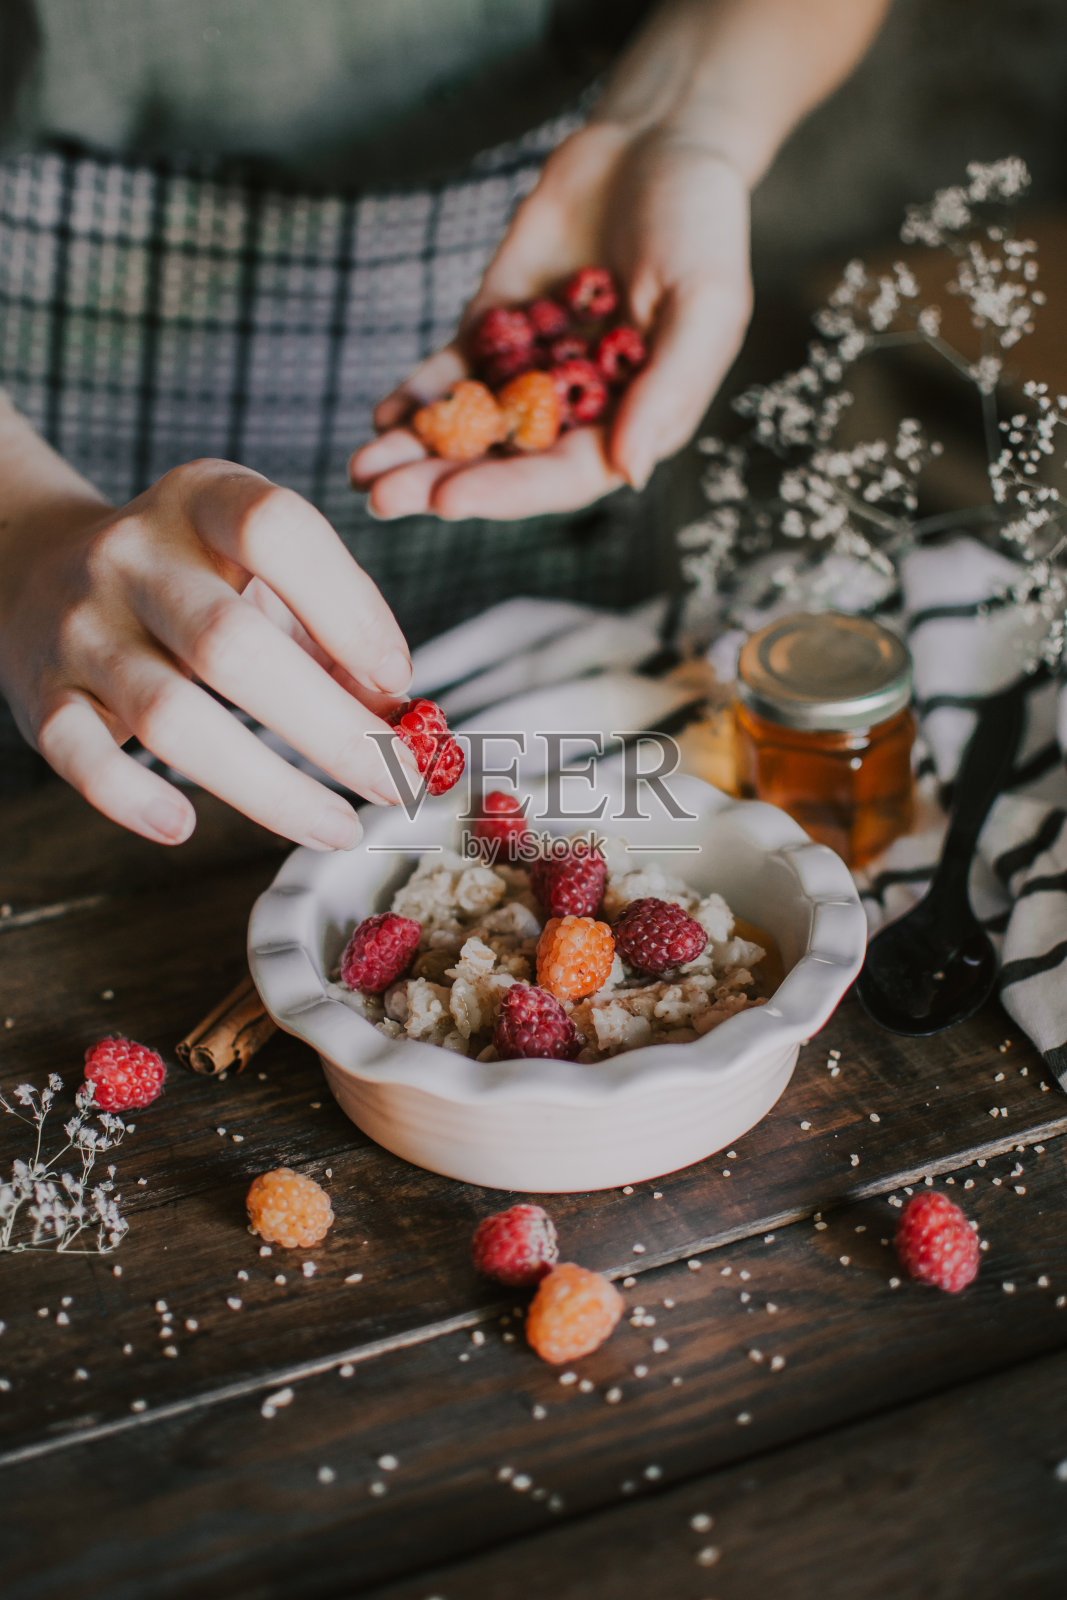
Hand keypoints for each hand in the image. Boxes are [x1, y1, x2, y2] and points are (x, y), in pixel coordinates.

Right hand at [0, 459, 419, 846]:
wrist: (36, 574)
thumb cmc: (187, 582)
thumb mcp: (259, 572)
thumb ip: (333, 633)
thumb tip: (398, 720)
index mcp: (201, 501)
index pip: (277, 530)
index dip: (348, 607)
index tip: (400, 679)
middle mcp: (133, 555)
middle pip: (232, 645)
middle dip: (329, 727)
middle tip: (394, 779)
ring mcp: (82, 626)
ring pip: (170, 715)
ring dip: (268, 787)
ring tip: (337, 825)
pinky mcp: (44, 696)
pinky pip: (79, 754)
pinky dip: (130, 797)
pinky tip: (184, 826)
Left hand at [350, 123, 751, 519]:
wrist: (657, 143)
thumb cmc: (701, 227)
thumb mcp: (706, 306)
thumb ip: (667, 389)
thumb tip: (629, 473)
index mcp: (631, 421)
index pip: (562, 476)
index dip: (507, 491)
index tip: (450, 500)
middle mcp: (577, 411)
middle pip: (502, 462)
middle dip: (440, 481)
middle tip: (383, 498)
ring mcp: (531, 371)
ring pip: (469, 427)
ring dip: (416, 452)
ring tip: (363, 470)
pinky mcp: (497, 329)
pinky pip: (452, 373)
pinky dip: (417, 397)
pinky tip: (382, 418)